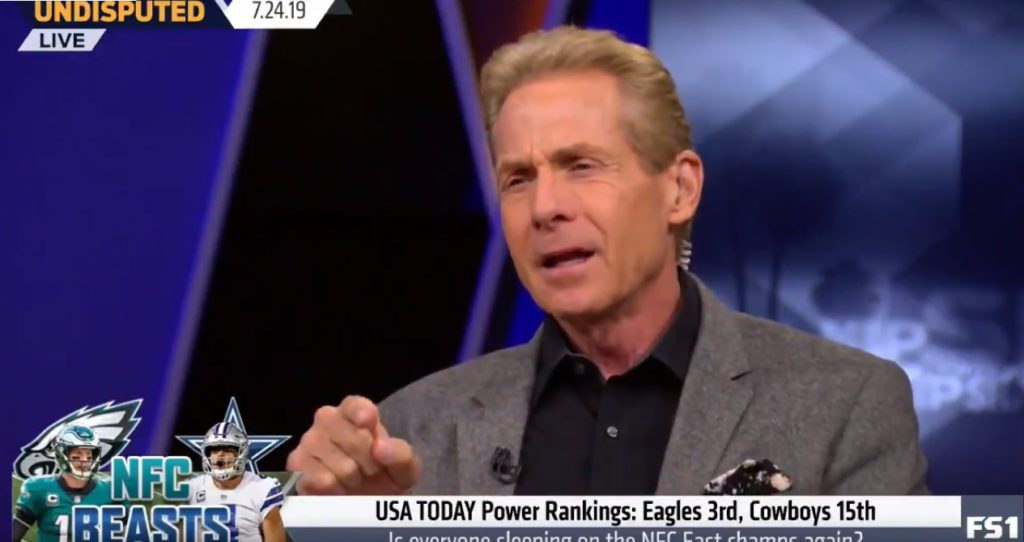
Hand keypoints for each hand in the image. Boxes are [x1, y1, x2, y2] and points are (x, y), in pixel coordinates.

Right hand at [287, 396, 421, 494]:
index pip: (354, 405)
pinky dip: (336, 490)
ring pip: (340, 464)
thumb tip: (380, 447)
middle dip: (369, 461)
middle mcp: (327, 420)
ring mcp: (309, 442)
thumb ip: (400, 454)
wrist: (363, 502)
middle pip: (352, 438)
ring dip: (353, 479)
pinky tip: (338, 489)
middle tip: (370, 470)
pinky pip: (321, 480)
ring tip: (354, 480)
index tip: (369, 423)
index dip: (361, 413)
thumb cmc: (384, 476)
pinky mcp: (297, 467)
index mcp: (354, 412)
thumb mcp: (405, 467)